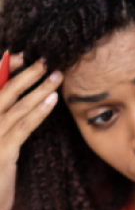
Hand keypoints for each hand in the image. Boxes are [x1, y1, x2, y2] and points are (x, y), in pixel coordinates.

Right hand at [0, 57, 61, 209]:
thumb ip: (6, 122)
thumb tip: (24, 103)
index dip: (3, 70)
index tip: (19, 55)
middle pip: (2, 92)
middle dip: (23, 74)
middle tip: (43, 59)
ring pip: (15, 107)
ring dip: (37, 89)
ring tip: (55, 75)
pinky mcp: (2, 153)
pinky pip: (23, 128)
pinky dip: (38, 112)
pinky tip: (51, 101)